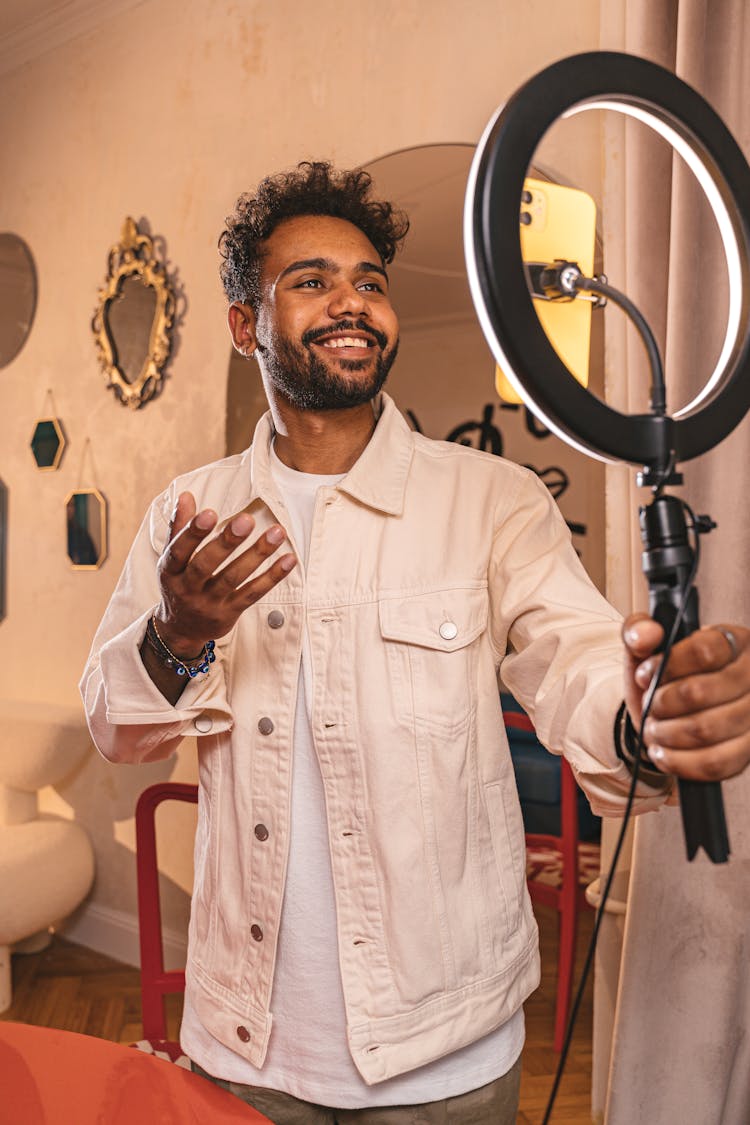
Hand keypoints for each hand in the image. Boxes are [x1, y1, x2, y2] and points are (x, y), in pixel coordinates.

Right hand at [154, 491, 296, 652]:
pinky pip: (253, 594)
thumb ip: (180, 527)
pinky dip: (272, 577)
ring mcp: (210, 603)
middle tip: (247, 520)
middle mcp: (188, 588)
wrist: (181, 629)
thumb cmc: (179, 583)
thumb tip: (186, 496)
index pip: (179, 550)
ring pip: (234, 578)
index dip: (193, 532)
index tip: (210, 513)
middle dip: (227, 542)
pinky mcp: (231, 612)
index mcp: (170, 570)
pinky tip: (288, 559)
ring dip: (257, 554)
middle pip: (207, 565)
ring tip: (277, 532)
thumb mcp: (172, 558)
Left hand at [623, 612, 749, 780]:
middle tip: (650, 707)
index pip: (705, 651)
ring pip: (705, 730)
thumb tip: (647, 634)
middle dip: (661, 703)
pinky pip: (713, 763)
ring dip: (666, 732)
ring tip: (653, 728)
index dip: (666, 666)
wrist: (672, 713)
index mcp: (733, 642)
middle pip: (700, 693)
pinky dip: (678, 761)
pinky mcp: (746, 753)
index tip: (645, 676)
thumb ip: (638, 631)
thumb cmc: (663, 675)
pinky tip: (662, 751)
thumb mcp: (646, 647)